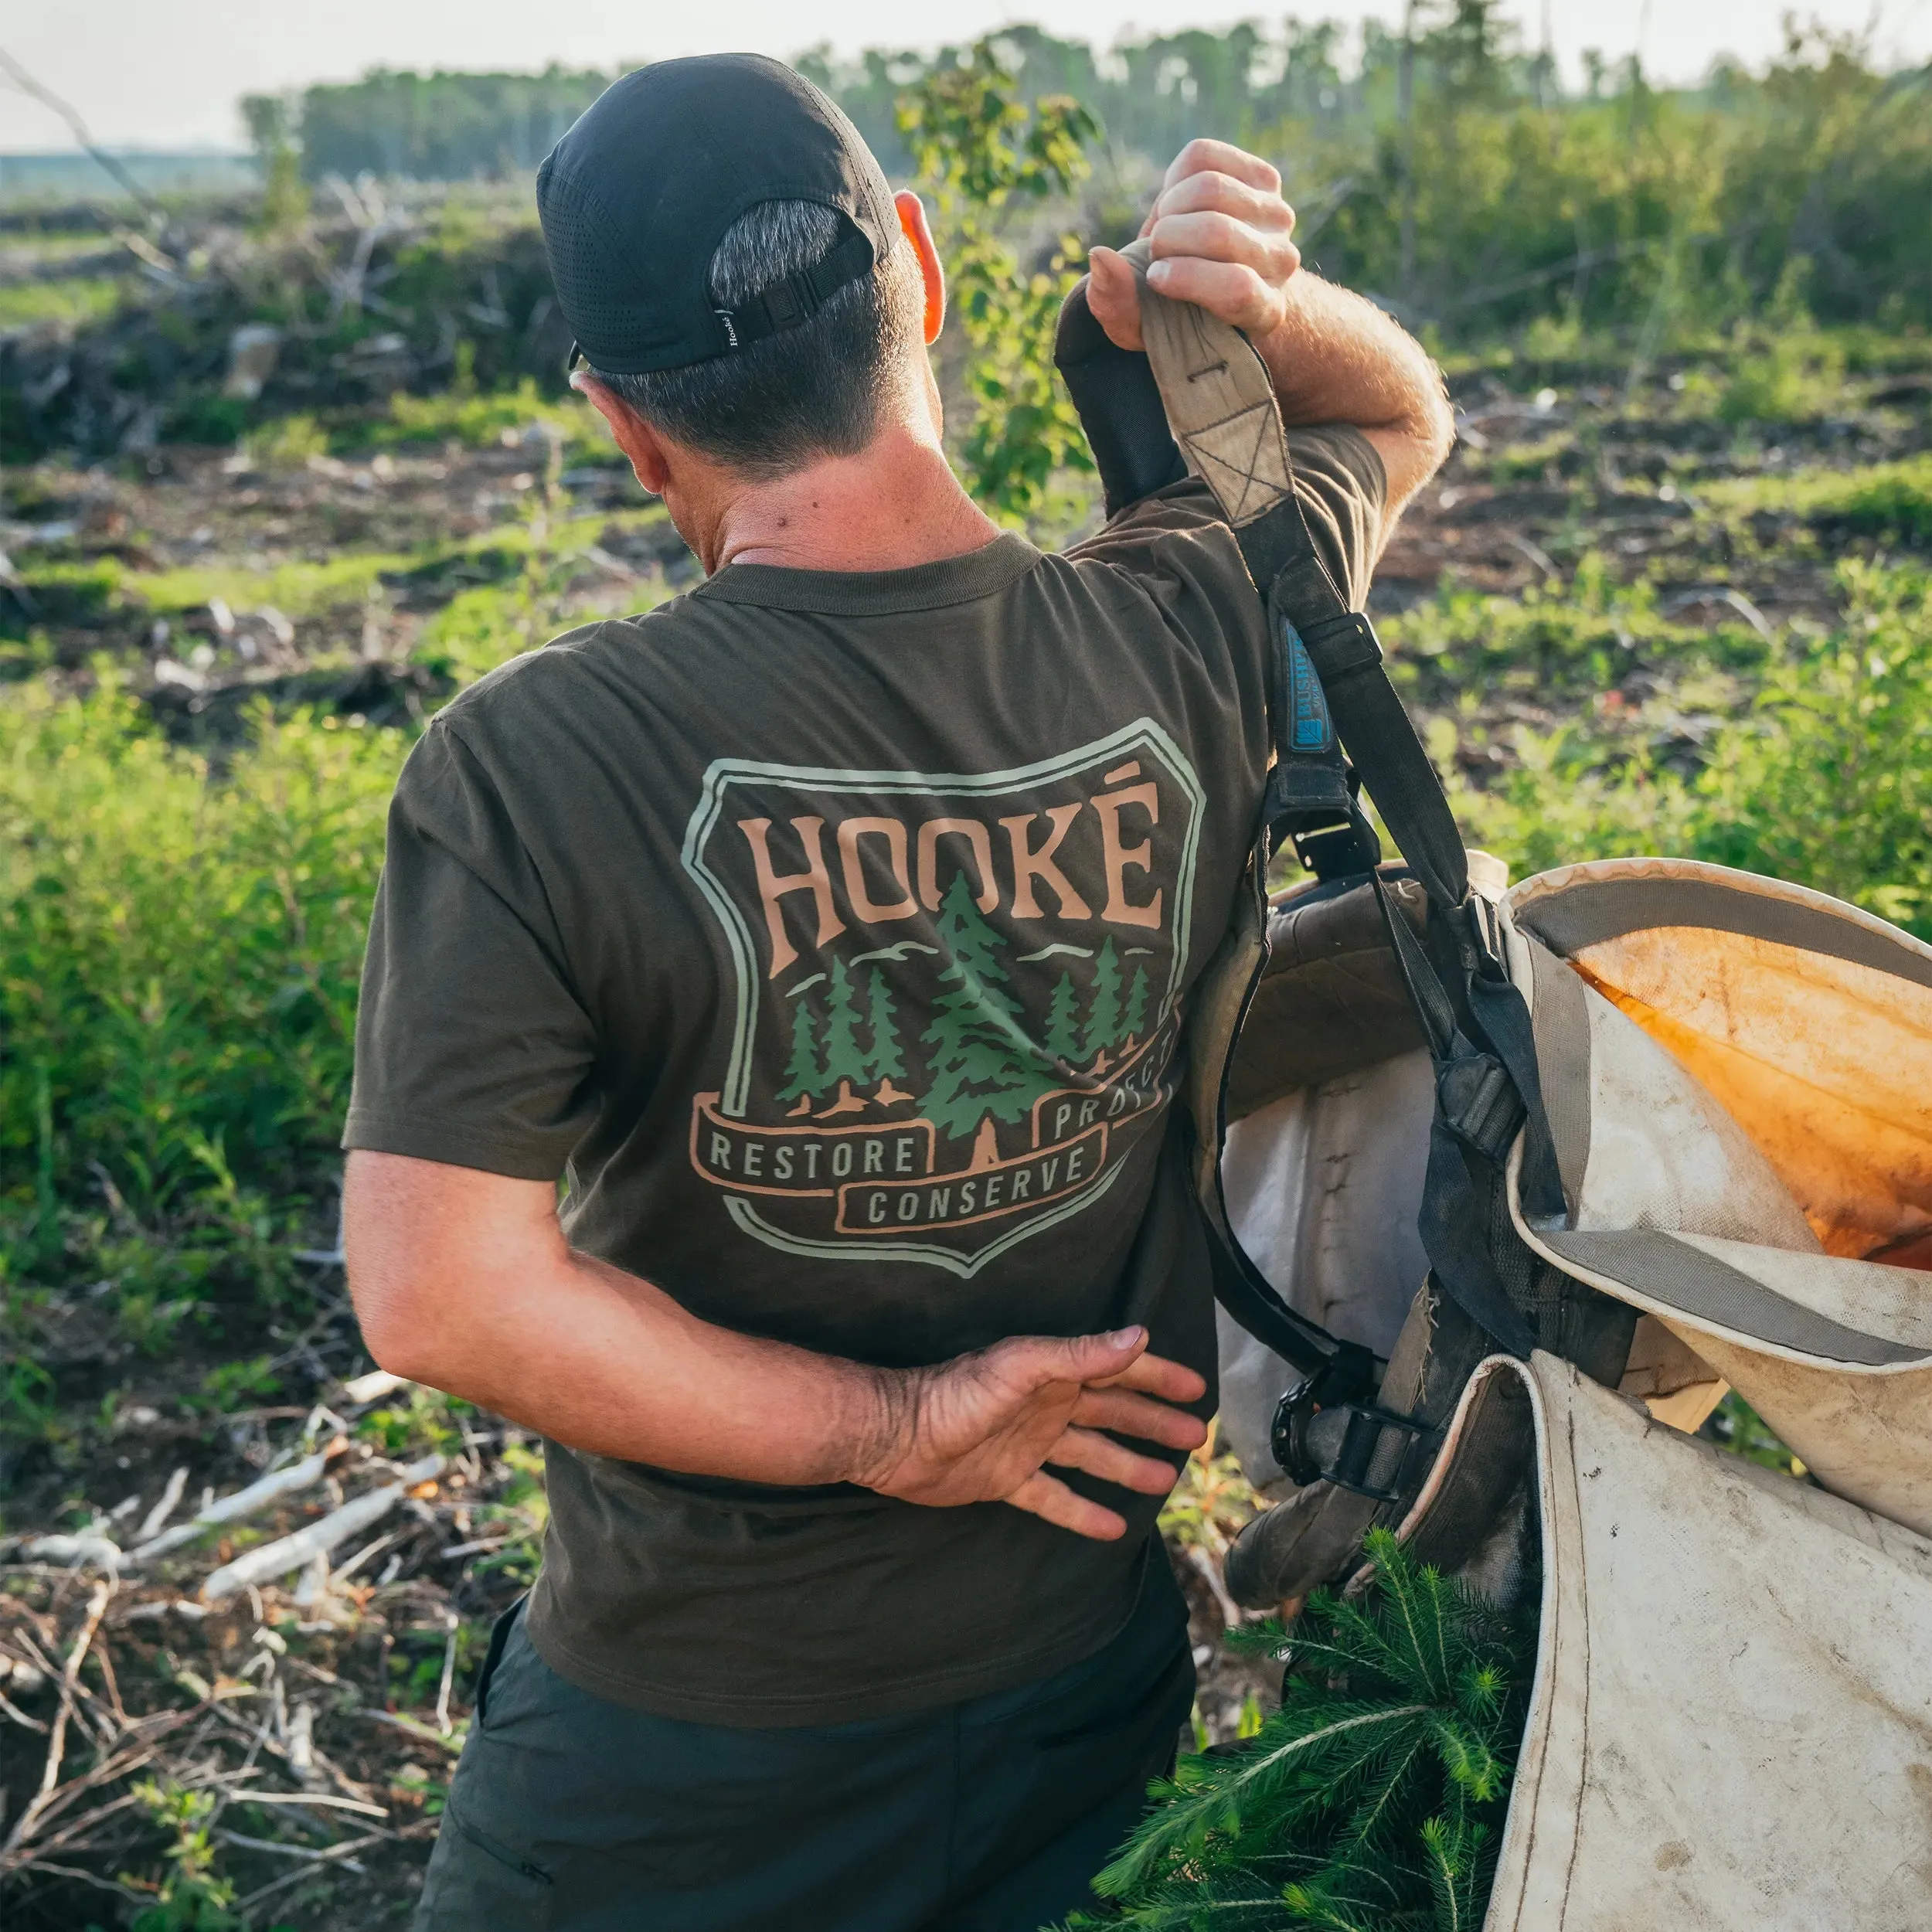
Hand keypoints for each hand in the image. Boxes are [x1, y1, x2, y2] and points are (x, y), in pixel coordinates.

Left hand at [853, 1327, 1208, 1541]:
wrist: (895, 1438)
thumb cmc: (954, 1394)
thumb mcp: (1022, 1367)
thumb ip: (1080, 1354)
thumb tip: (1139, 1336)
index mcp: (1053, 1373)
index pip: (1118, 1371)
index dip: (1158, 1377)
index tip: (1197, 1390)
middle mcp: (1046, 1406)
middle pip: (1112, 1414)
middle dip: (1153, 1423)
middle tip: (1195, 1438)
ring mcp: (1028, 1445)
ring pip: (1091, 1455)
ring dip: (1127, 1466)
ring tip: (1163, 1481)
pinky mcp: (1007, 1480)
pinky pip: (1055, 1498)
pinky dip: (1083, 1512)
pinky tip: (1113, 1528)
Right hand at [1087, 138, 1300, 352]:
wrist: (1211, 279)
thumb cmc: (1172, 312)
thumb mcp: (1139, 325)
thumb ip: (1115, 303)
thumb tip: (1099, 256)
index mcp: (1262, 311)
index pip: (1236, 287)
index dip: (1185, 278)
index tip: (1155, 279)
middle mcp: (1280, 264)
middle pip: (1216, 231)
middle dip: (1167, 238)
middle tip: (1155, 252)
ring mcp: (1277, 217)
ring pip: (1210, 188)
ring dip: (1168, 208)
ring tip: (1164, 229)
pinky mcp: (1263, 178)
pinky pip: (1205, 157)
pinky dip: (1174, 177)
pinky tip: (1173, 203)